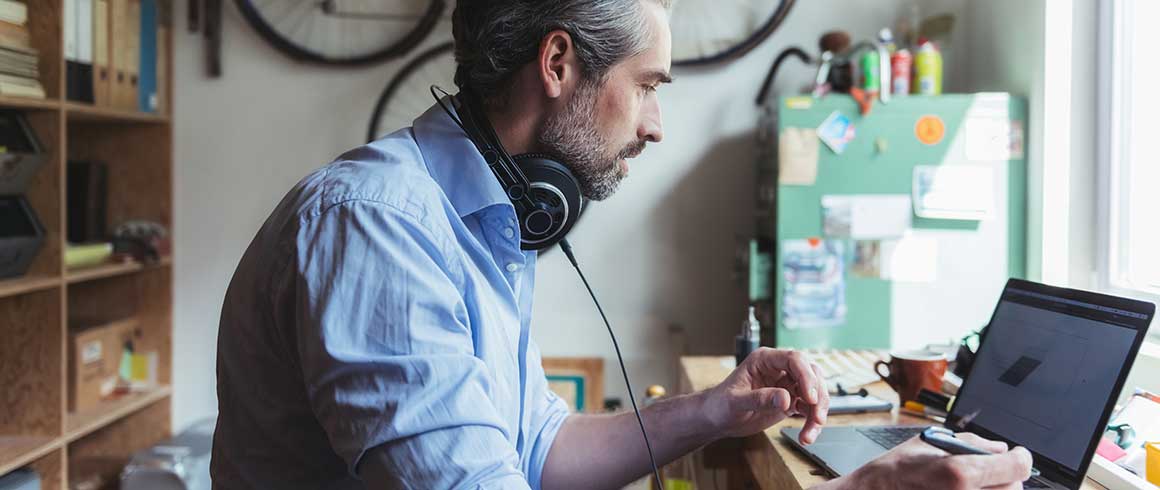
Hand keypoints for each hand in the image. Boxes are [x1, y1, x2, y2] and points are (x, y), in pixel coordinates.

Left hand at [701, 348, 828, 442]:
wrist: (717, 418)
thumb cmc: (720, 404)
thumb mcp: (735, 402)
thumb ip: (759, 399)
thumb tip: (785, 398)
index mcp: (764, 360)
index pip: (794, 359)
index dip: (806, 377)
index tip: (810, 398)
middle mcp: (779, 369)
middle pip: (811, 374)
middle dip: (818, 396)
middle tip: (817, 418)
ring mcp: (786, 384)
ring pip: (815, 392)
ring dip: (818, 412)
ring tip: (810, 433)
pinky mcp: (790, 400)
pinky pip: (809, 408)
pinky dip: (812, 421)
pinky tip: (807, 435)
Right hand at [839, 433, 1033, 489]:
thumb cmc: (895, 472)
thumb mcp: (928, 444)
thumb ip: (970, 443)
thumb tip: (998, 448)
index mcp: (959, 473)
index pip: (1016, 467)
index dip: (1021, 459)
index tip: (1018, 456)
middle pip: (1015, 489)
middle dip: (1007, 478)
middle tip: (994, 471)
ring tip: (977, 484)